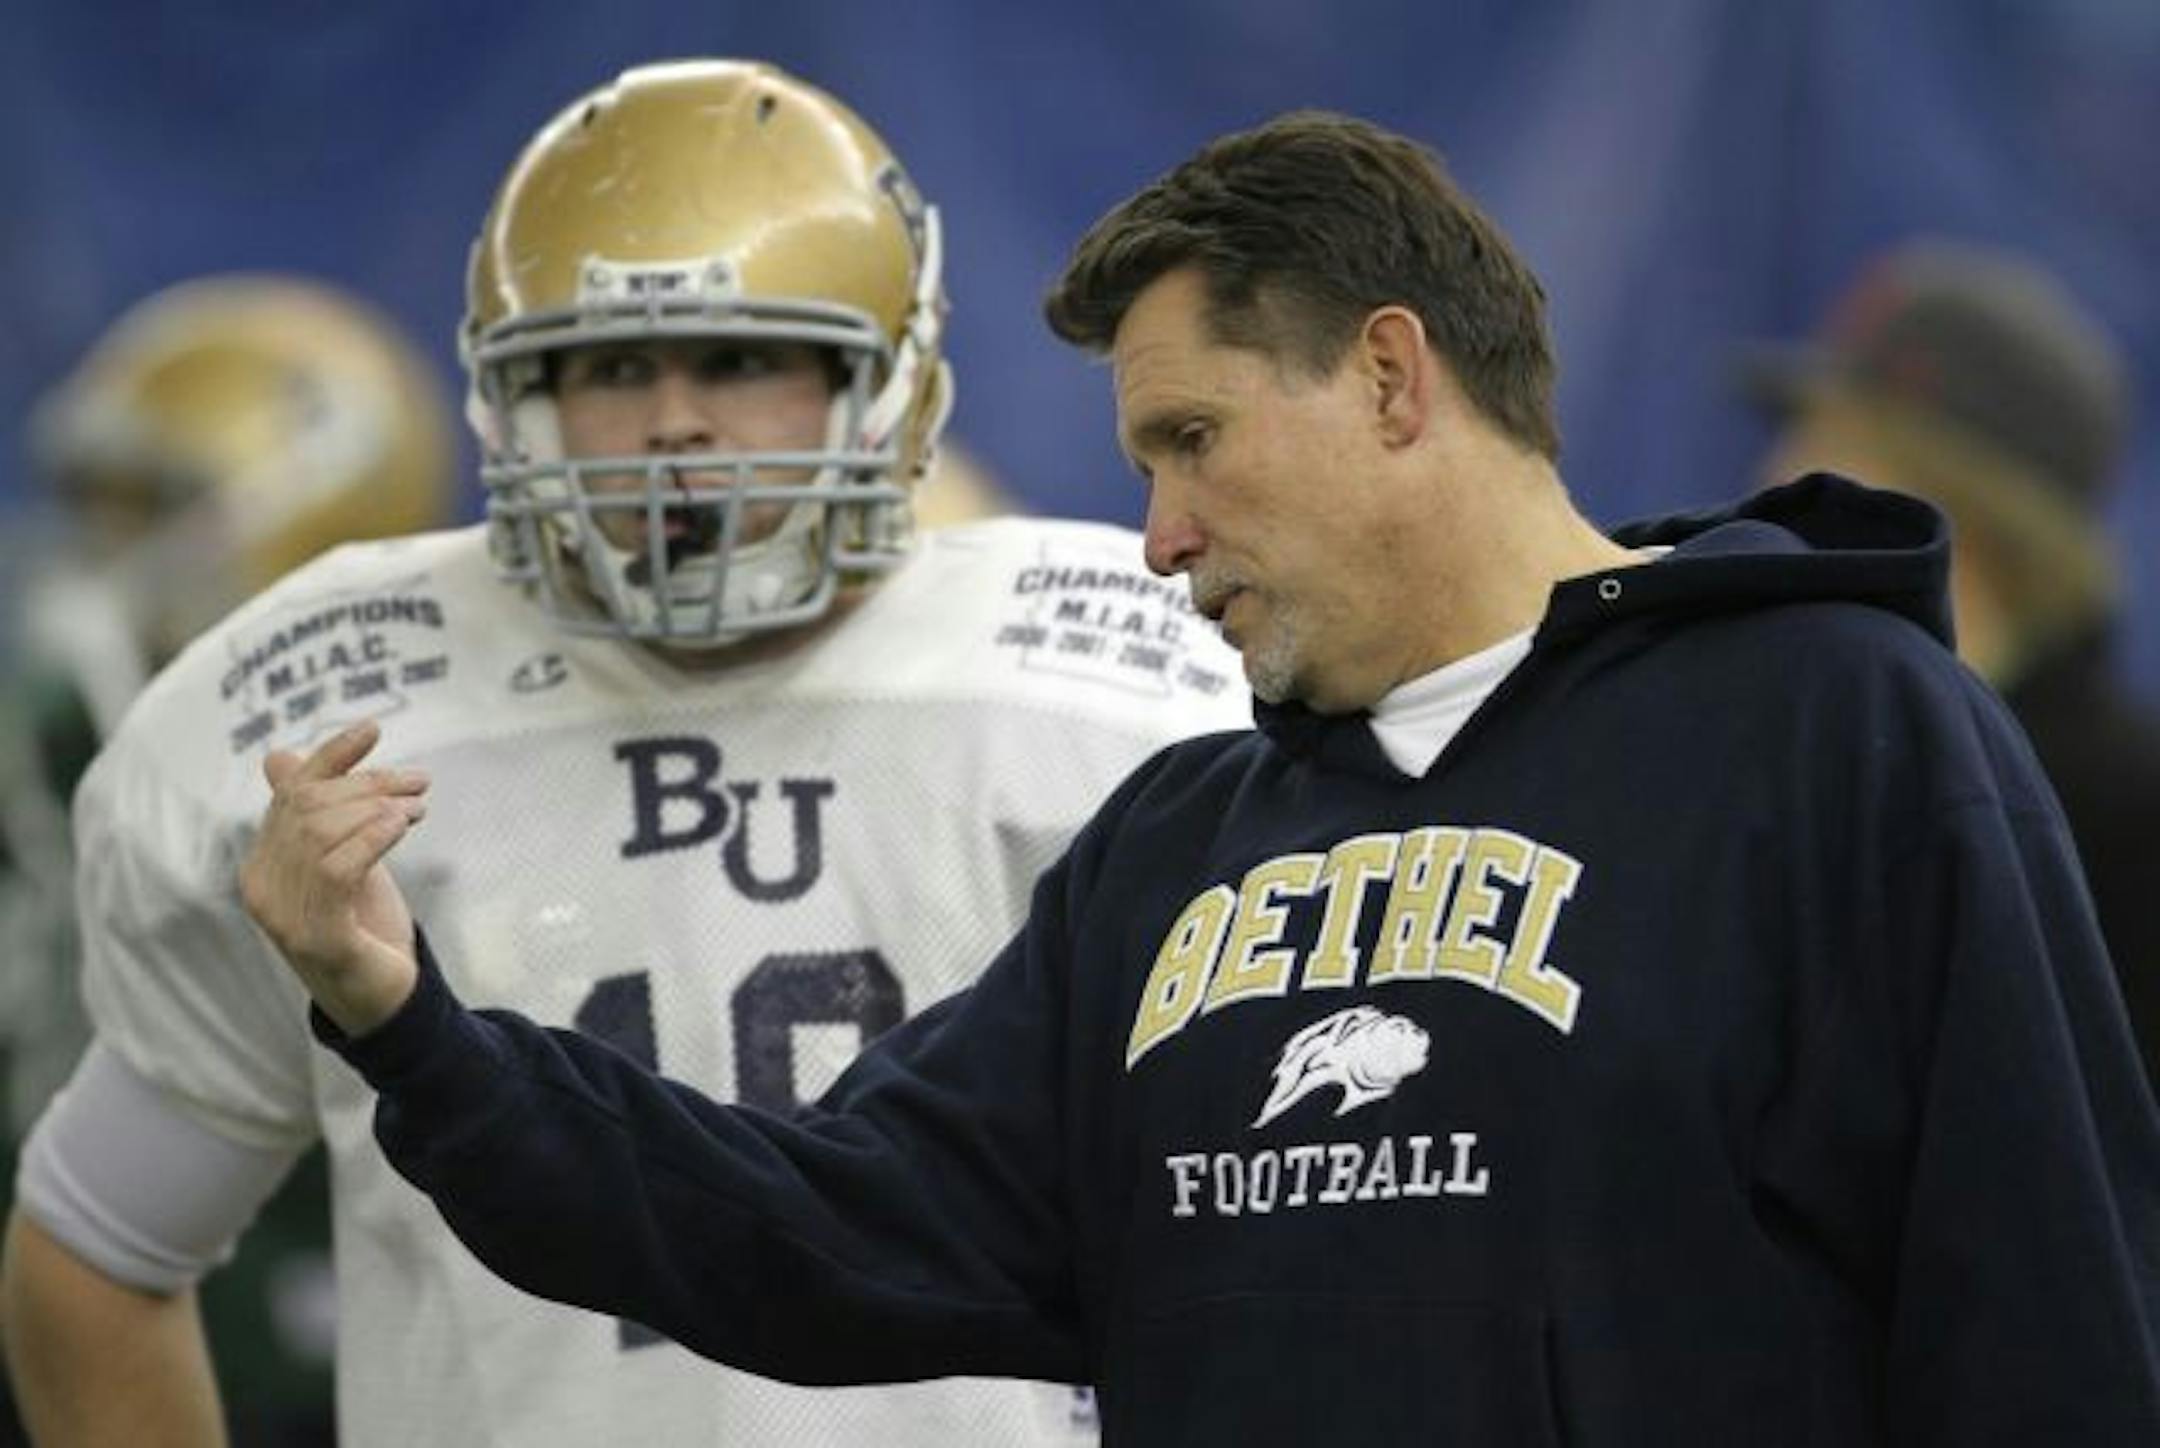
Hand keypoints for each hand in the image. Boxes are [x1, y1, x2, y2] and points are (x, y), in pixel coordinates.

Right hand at [239, 720, 429, 1035]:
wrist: (384, 1000)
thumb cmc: (364, 926)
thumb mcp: (345, 860)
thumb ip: (320, 816)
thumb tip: (279, 757)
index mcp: (263, 865)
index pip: (291, 794)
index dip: (330, 757)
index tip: (373, 730)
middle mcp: (261, 888)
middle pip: (309, 808)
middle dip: (368, 784)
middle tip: (418, 781)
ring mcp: (283, 915)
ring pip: (321, 832)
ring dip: (378, 807)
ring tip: (418, 805)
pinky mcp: (315, 935)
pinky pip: (337, 868)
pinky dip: (371, 836)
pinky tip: (401, 823)